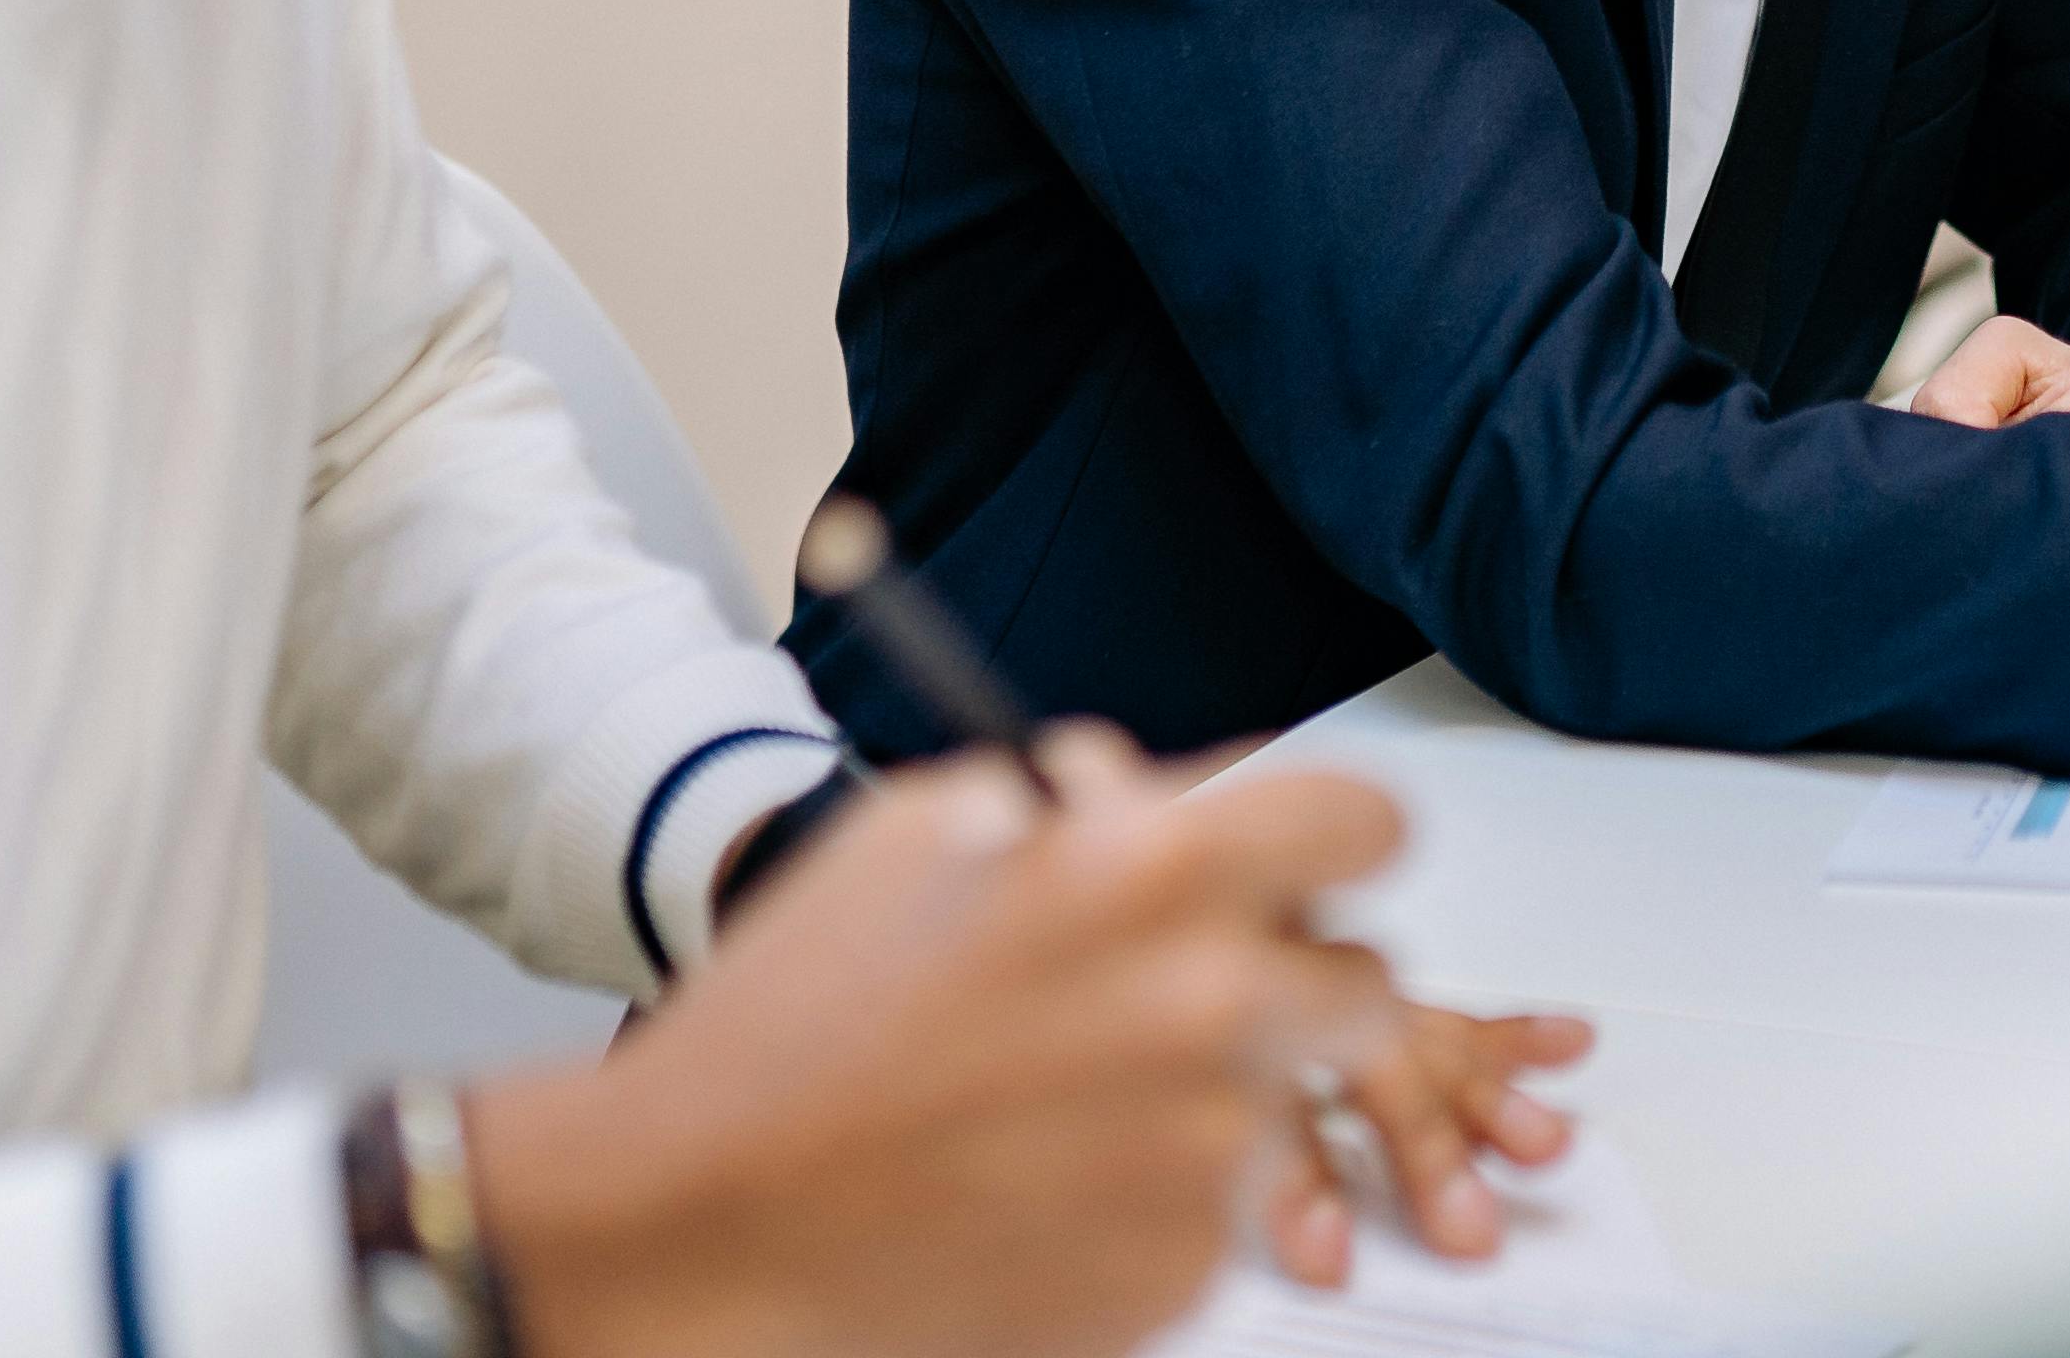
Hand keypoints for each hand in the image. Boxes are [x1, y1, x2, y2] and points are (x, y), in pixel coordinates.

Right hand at [470, 736, 1584, 1357]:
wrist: (701, 1224)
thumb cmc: (793, 1028)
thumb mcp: (930, 835)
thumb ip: (1092, 805)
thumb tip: (1190, 799)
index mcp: (1151, 874)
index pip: (1368, 823)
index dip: (1336, 841)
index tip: (1312, 865)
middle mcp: (1206, 1009)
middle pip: (1365, 983)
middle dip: (1295, 980)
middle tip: (1194, 996)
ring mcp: (1202, 1154)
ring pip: (1292, 1105)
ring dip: (1223, 1093)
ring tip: (1081, 1097)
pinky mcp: (1177, 1270)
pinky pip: (1223, 1210)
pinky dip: (1164, 1194)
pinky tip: (1048, 1177)